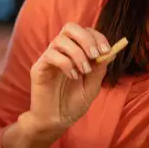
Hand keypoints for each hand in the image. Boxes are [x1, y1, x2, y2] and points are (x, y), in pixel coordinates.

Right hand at [26, 23, 112, 140]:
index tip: (106, 50)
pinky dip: (66, 64)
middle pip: (70, 27)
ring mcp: (48, 58)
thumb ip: (100, 68)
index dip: (97, 36)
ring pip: (60, 40)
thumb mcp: (93, 85)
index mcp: (74, 52)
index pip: (84, 31)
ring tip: (84, 71)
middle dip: (86, 38)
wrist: (57, 119)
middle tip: (94, 55)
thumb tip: (110, 51)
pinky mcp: (38, 68)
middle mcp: (60, 52)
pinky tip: (72, 77)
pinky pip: (51, 55)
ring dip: (77, 54)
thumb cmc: (74, 103)